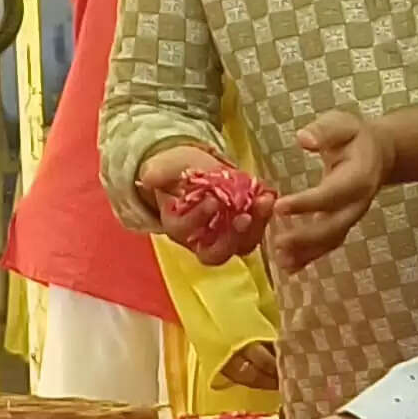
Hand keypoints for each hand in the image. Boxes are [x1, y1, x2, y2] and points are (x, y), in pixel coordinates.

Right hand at [138, 142, 266, 263]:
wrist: (196, 170)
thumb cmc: (177, 172)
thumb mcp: (166, 166)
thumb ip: (157, 171)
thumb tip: (148, 178)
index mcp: (176, 226)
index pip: (184, 230)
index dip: (198, 218)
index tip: (213, 200)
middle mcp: (199, 241)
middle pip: (215, 251)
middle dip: (231, 235)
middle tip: (245, 215)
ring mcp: (224, 239)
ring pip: (240, 245)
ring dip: (254, 227)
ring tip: (264, 203)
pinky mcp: (244, 232)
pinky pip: (255, 233)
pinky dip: (264, 217)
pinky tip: (269, 197)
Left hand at [266, 110, 395, 272]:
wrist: (379, 154)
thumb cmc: (355, 137)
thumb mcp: (342, 124)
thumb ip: (324, 131)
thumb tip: (304, 139)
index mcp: (359, 177)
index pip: (332, 194)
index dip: (308, 203)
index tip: (280, 206)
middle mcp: (357, 203)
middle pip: (334, 227)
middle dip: (306, 238)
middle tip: (278, 243)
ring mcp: (351, 217)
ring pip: (331, 240)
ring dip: (307, 253)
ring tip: (281, 261)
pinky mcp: (342, 225)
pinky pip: (328, 245)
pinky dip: (309, 258)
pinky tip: (289, 266)